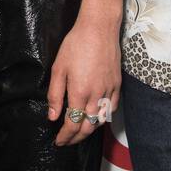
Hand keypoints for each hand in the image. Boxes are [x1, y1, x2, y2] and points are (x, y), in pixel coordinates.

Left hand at [47, 12, 120, 145]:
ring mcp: (109, 91)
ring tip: (79, 133)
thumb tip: (52, 117)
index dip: (65, 136)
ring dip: (89, 130)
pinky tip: (96, 118)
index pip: (72, 124)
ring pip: (101, 120)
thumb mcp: (59, 68)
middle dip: (76, 138)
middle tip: (66, 141)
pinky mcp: (117, 84)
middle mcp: (96, 95)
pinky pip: (112, 108)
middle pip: (87, 127)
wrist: (99, 28)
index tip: (58, 141)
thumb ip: (55, 95)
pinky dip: (103, 118)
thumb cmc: (76, 44)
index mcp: (80, 92)